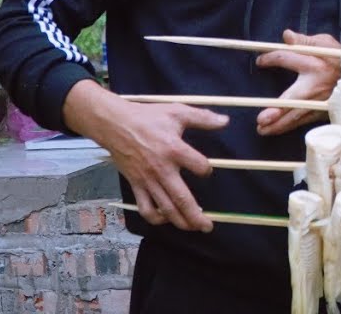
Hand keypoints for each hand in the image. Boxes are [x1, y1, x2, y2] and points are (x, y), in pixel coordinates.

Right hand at [64, 80, 227, 231]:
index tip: (206, 171)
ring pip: (165, 208)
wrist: (114, 124)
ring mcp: (147, 180)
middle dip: (196, 216)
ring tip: (192, 228)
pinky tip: (166, 218)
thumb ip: (203, 118)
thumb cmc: (147, 117)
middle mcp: (162, 170)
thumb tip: (225, 121)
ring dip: (179, 221)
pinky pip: (145, 207)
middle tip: (208, 226)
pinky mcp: (135, 185)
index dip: (206, 170)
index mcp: (175, 150)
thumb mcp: (177, 111)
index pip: (200, 166)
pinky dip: (155, 218)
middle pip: (181, 199)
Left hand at [255, 29, 340, 135]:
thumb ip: (305, 41)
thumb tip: (286, 35)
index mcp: (314, 63)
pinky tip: (275, 130)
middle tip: (261, 119)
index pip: (286, 58)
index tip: (260, 61)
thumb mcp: (326, 44)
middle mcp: (315, 84)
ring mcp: (319, 100)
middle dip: (277, 110)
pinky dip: (289, 126)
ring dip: (279, 124)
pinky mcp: (323, 111)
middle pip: (292, 99)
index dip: (270, 59)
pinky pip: (303, 120)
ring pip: (296, 115)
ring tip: (262, 130)